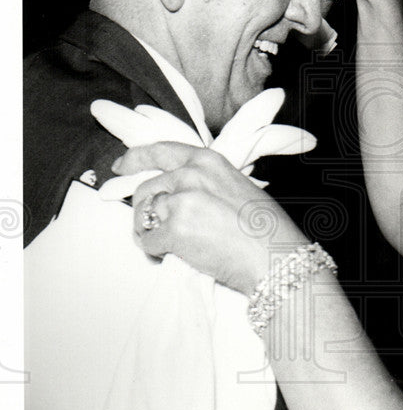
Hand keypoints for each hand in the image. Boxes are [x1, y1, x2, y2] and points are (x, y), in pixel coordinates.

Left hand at [113, 143, 305, 294]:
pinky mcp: (174, 230)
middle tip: (155, 231)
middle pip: (146, 190)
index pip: (161, 151)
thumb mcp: (236, 188)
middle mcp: (190, 176)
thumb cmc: (265, 231)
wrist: (275, 258)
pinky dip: (156, 253)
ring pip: (144, 217)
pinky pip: (148, 242)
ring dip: (151, 234)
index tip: (121, 166)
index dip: (135, 158)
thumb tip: (178, 196)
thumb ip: (206, 184)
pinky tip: (177, 256)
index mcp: (208, 161)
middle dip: (145, 214)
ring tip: (173, 247)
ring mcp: (181, 202)